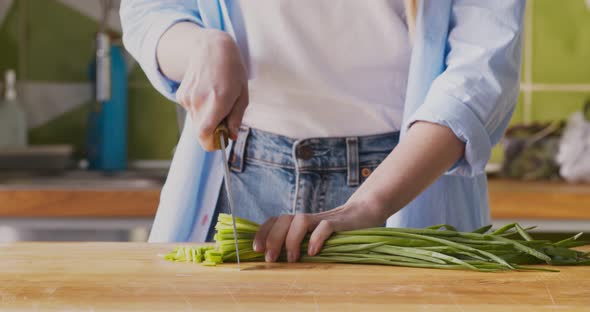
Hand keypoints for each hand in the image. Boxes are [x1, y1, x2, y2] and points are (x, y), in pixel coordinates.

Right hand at [171, 28, 247, 150]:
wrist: (211, 48)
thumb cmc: (232, 70)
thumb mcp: (242, 94)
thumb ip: (236, 117)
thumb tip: (232, 136)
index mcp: (218, 100)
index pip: (206, 134)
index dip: (213, 144)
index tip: (221, 141)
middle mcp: (200, 100)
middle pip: (201, 132)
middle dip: (213, 133)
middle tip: (224, 121)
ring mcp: (187, 98)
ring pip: (197, 122)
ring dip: (207, 119)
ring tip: (216, 100)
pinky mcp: (181, 96)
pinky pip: (192, 112)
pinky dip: (200, 110)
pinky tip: (207, 93)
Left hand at [253, 197, 387, 262]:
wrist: (364, 214)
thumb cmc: (336, 232)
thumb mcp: (313, 238)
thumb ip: (298, 244)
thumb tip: (277, 260)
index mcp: (299, 222)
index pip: (275, 220)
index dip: (263, 232)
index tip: (256, 249)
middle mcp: (308, 218)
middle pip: (283, 220)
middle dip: (273, 239)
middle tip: (271, 259)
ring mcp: (323, 218)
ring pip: (300, 220)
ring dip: (292, 240)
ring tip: (293, 259)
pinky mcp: (338, 223)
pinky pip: (324, 227)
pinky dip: (316, 238)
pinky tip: (313, 252)